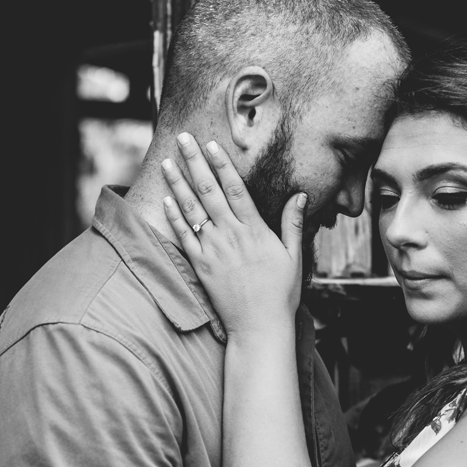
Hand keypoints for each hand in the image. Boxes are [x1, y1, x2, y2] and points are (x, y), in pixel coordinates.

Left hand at [162, 133, 306, 337]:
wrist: (259, 327)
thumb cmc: (280, 293)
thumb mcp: (294, 257)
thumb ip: (293, 224)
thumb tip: (300, 196)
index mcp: (255, 230)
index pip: (235, 188)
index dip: (222, 164)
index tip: (211, 144)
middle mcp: (231, 235)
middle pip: (209, 191)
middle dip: (195, 162)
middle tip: (183, 138)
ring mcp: (212, 250)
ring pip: (191, 209)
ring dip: (178, 183)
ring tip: (167, 162)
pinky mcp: (200, 265)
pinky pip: (183, 236)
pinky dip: (173, 216)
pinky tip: (166, 198)